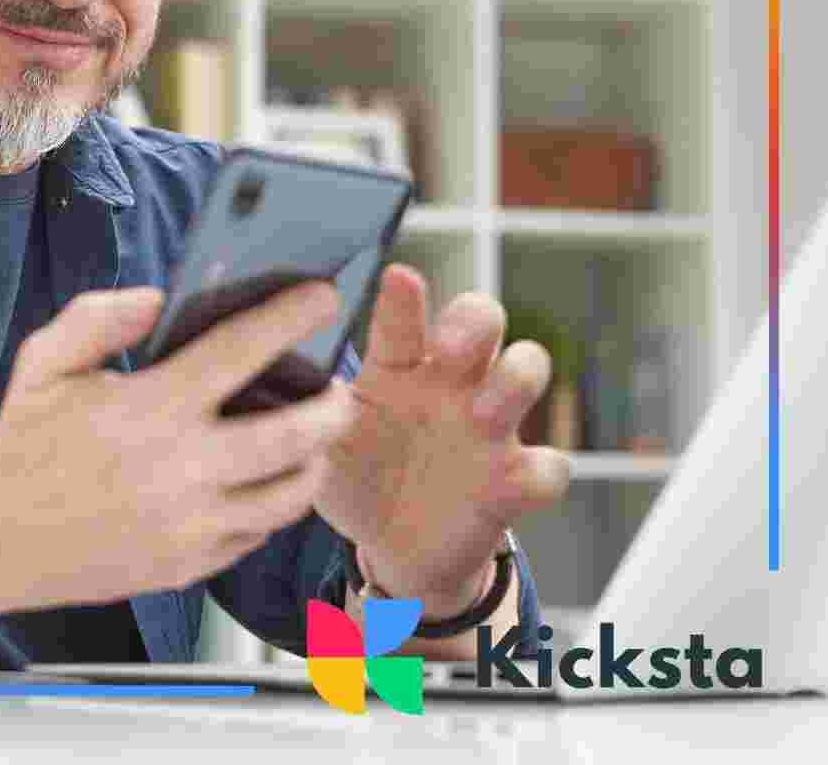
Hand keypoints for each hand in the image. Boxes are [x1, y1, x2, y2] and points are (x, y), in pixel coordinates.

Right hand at [0, 282, 358, 612]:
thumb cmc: (20, 443)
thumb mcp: (45, 363)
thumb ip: (99, 317)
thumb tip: (159, 300)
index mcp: (152, 409)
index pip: (242, 352)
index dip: (291, 317)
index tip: (323, 296)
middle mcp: (182, 469)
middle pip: (297, 436)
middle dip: (335, 406)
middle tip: (340, 388)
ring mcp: (190, 524)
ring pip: (290, 494)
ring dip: (315, 462)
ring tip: (315, 440)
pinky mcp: (188, 565)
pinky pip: (256, 534)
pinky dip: (271, 506)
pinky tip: (265, 482)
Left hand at [314, 265, 571, 615]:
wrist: (391, 548)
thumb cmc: (355, 478)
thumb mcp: (322, 451)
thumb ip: (308, 417)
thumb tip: (277, 382)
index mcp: (397, 368)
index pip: (402, 321)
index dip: (404, 299)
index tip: (398, 278)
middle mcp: (449, 382)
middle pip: (482, 319)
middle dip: (473, 320)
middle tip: (447, 348)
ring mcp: (488, 427)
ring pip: (526, 370)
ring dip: (514, 379)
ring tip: (483, 411)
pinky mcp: (513, 480)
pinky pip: (550, 466)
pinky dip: (541, 471)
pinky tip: (516, 482)